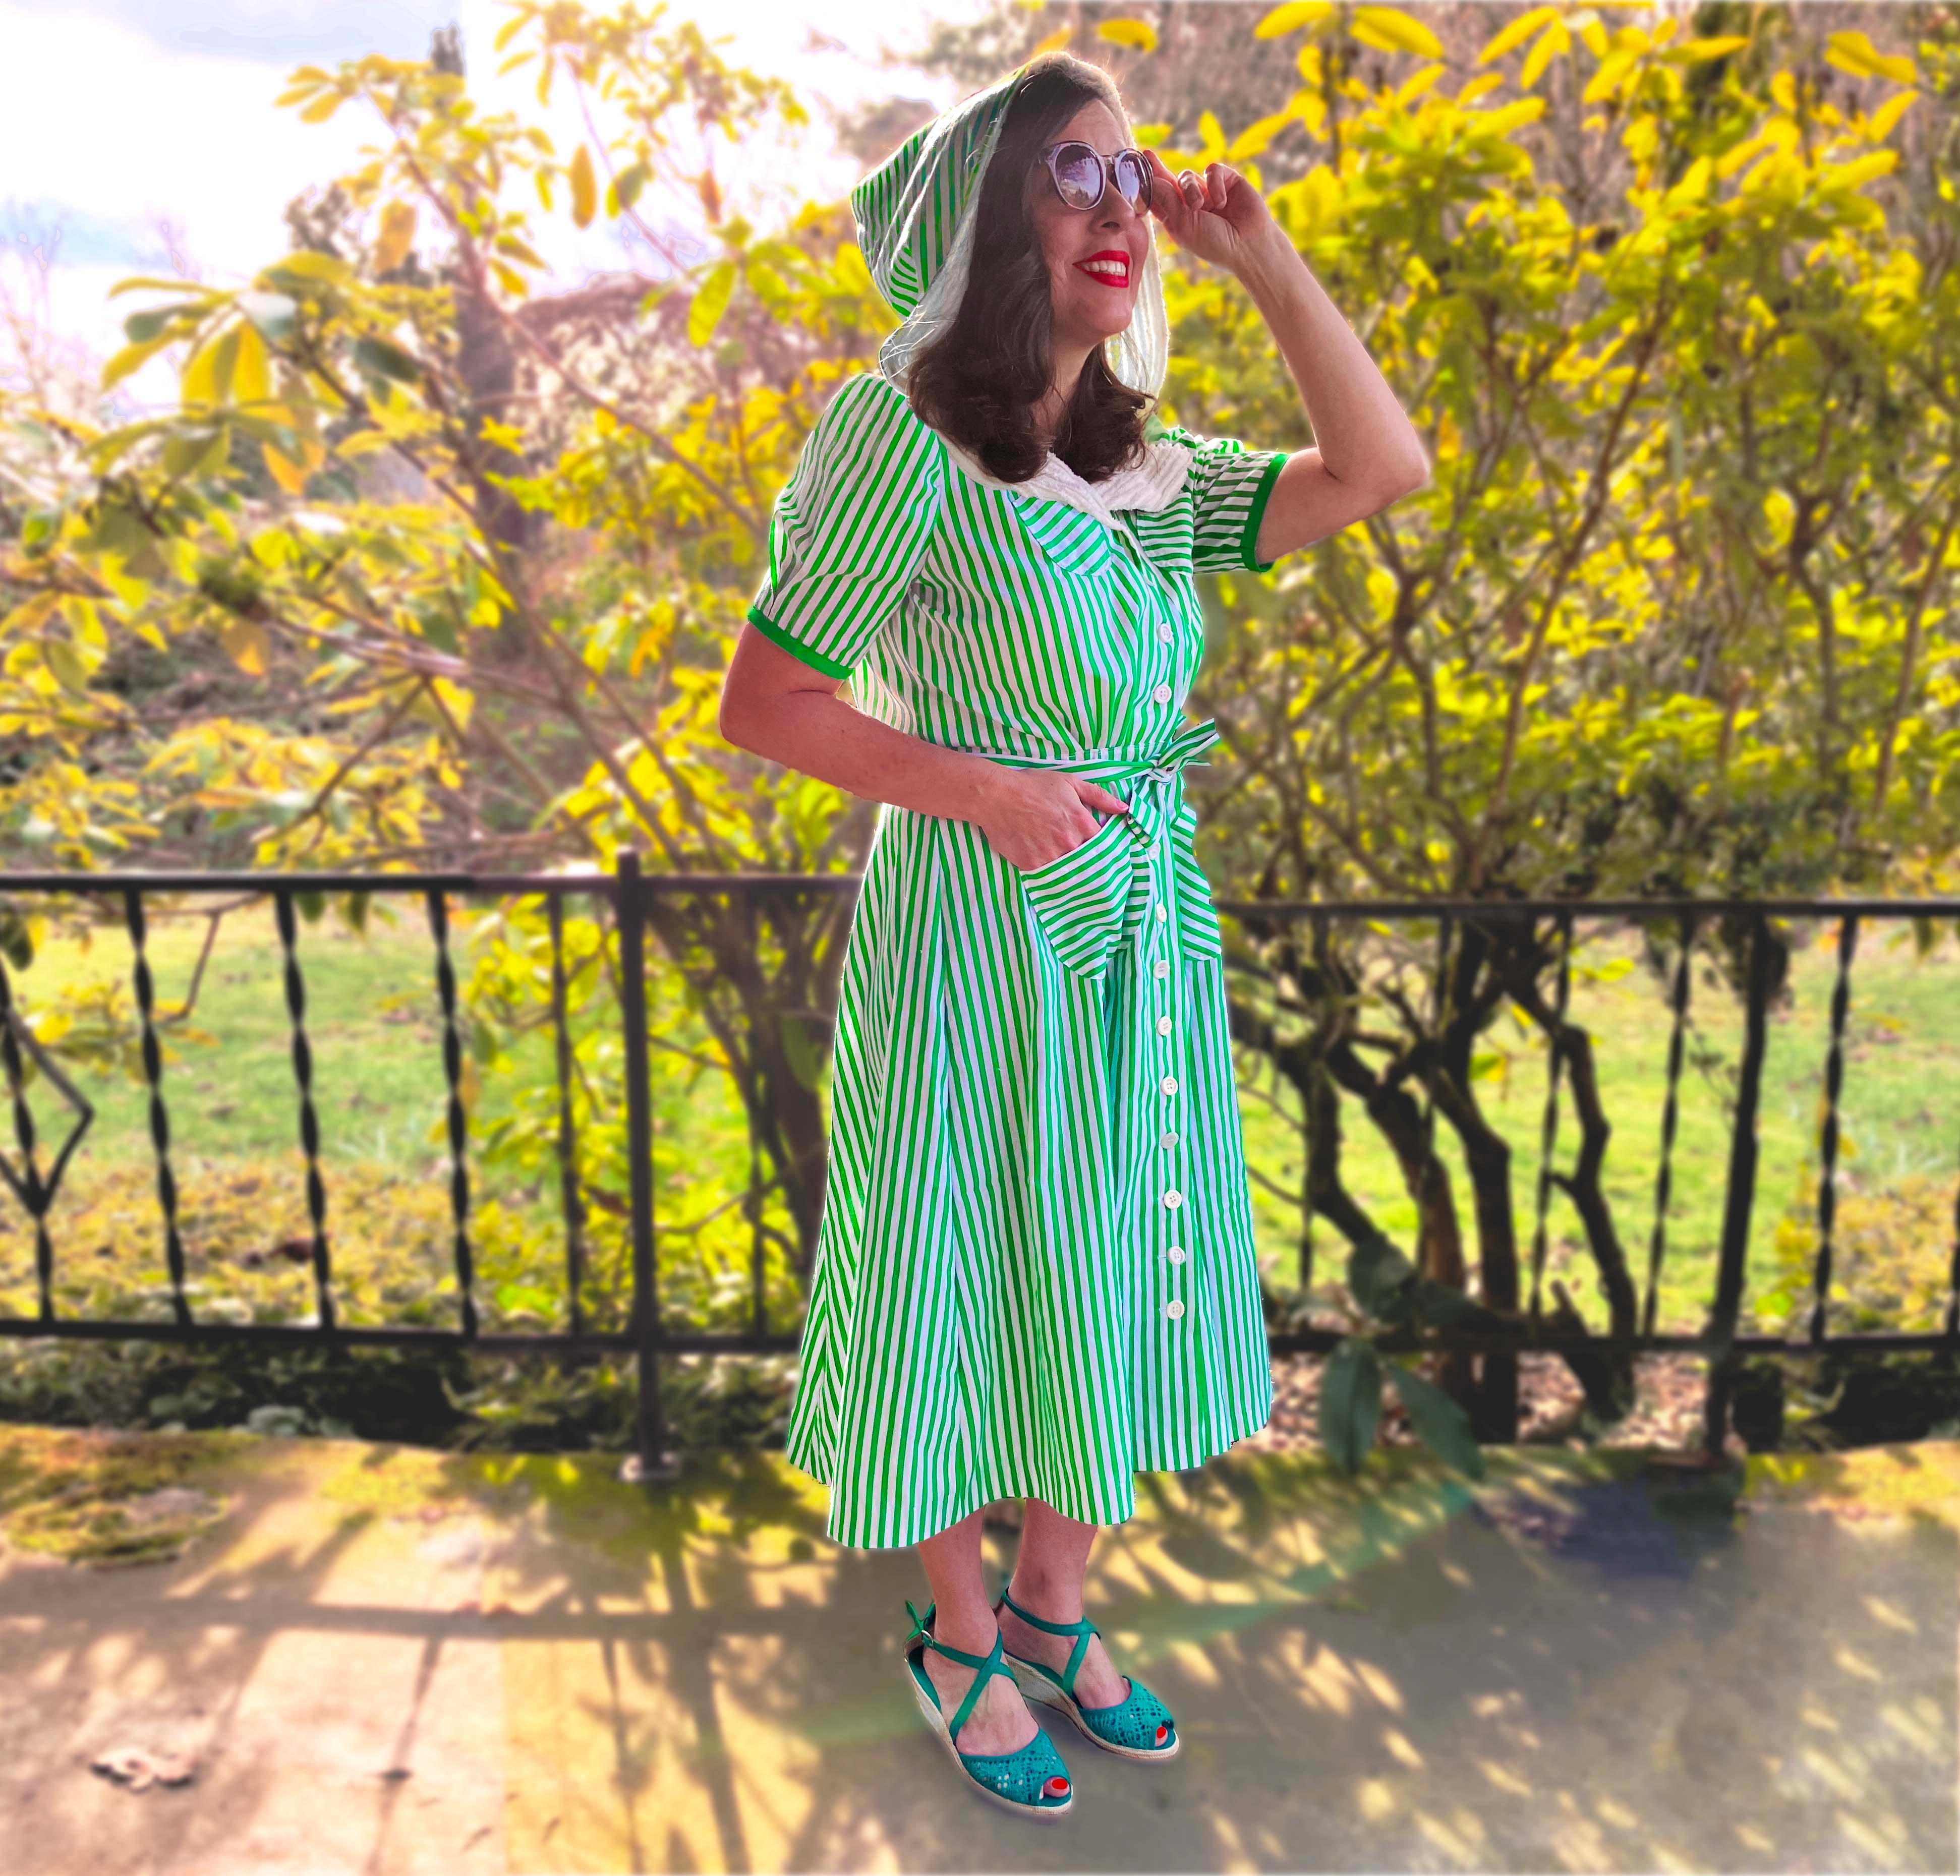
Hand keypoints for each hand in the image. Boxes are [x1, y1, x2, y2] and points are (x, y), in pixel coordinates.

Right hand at [977, 768, 1128, 872]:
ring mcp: (1051, 855)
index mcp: (1082, 823)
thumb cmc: (1033, 786)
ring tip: (1057, 858)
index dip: (1099, 847)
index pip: (1102, 845)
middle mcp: (1070, 842)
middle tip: (1077, 856)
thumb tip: (1124, 809)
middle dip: (1083, 859)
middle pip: (1086, 860)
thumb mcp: (1070, 783)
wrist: (996, 795)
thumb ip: (1099, 797)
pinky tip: (1042, 860)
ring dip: (1066, 867)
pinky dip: (1047, 871)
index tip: (1094, 847)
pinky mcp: (1032, 865)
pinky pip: (1046, 875)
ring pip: (1067, 870)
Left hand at [1143, 148, 1283, 275]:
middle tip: (1146, 156)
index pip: (1159, 197)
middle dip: (1158, 170)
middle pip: (1169, 181)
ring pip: (1188, 175)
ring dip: (1192, 189)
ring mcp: (1208, 191)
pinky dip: (1214, 184)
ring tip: (1202, 206)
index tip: (1135, 167)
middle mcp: (1191, 204)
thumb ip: (1167, 201)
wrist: (1248, 244)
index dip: (1148, 182)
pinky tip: (1222, 202)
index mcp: (1178, 218)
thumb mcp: (1183, 225)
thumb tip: (1152, 178)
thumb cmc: (1214, 243)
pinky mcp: (1226, 180)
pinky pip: (1211, 170)